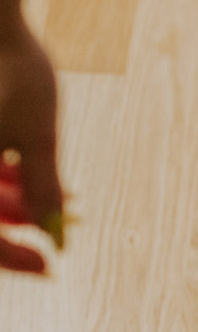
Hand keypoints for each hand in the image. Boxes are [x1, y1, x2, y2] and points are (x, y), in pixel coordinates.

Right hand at [0, 0, 64, 273]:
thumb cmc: (13, 65)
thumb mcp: (37, 131)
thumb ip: (42, 184)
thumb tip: (55, 233)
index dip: (9, 256)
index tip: (48, 266)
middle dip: (13, 224)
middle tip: (55, 236)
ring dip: (11, 199)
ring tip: (58, 202)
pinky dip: (1, 173)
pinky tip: (34, 174)